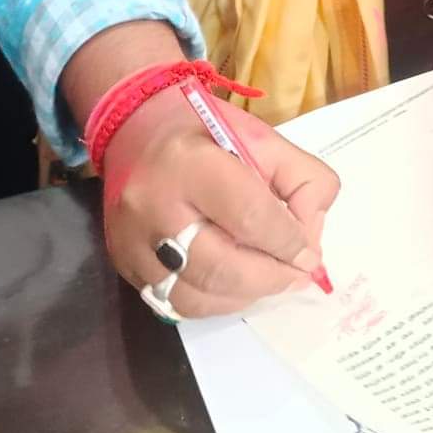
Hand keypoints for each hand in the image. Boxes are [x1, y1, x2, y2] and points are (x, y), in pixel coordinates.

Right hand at [101, 85, 340, 317]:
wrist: (134, 129)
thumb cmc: (204, 129)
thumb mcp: (262, 137)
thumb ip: (301, 181)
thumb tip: (309, 239)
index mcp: (189, 162)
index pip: (249, 217)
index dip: (288, 242)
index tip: (309, 255)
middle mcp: (152, 205)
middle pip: (221, 267)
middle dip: (271, 278)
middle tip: (297, 275)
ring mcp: (132, 241)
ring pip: (197, 296)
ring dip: (245, 296)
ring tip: (269, 280)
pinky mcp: (123, 264)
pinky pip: (174, 303)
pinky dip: (215, 301)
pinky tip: (235, 284)